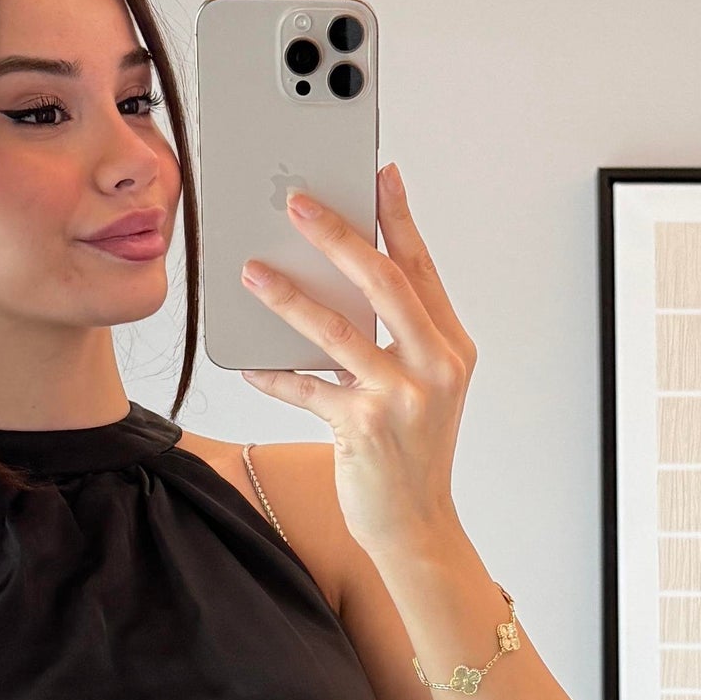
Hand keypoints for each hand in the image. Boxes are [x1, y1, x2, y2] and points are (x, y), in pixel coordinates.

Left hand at [239, 163, 474, 566]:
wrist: (416, 526)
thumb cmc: (410, 452)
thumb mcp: (418, 388)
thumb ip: (391, 339)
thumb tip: (335, 285)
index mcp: (451, 347)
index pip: (421, 268)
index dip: (399, 217)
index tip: (378, 173)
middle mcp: (435, 366)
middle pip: (383, 283)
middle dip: (338, 235)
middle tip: (298, 201)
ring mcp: (402, 398)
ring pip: (337, 331)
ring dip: (289, 296)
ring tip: (251, 270)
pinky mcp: (364, 429)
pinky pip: (306, 388)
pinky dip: (275, 373)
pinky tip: (249, 360)